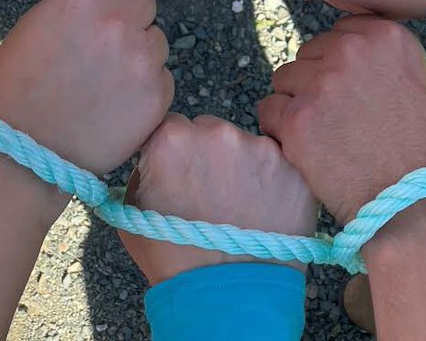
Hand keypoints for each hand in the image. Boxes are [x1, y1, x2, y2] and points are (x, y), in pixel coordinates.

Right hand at [0, 0, 172, 174]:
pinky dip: (146, 86)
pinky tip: (117, 101)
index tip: (96, 10)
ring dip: (139, 51)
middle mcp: (117, 22)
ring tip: (107, 79)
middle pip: (143, 0)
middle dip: (127, 17)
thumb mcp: (34, 25)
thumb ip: (73, 2)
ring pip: (157, 38)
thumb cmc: (18, 90)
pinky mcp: (157, 94)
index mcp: (82, 0)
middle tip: (105, 46)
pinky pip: (163, 76)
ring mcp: (141, 59)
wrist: (26, 153)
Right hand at [120, 114, 317, 284]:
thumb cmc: (175, 261)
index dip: (176, 151)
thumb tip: (156, 161)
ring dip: (243, 165)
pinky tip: (265, 209)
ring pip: (247, 145)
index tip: (180, 172)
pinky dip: (273, 182)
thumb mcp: (132, 213)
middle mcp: (217, 133)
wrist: (228, 299)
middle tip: (211, 191)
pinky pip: (279, 165)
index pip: (173, 126)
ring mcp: (259, 149)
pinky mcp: (292, 168)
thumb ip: (144, 172)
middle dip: (209, 153)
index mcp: (172, 138)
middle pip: (210, 129)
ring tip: (239, 207)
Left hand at [257, 16, 425, 223]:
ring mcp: (322, 83)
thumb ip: (378, 61)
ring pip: (284, 79)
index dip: (340, 67)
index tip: (353, 95)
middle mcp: (352, 51)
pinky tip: (309, 152)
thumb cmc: (425, 154)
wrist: (419, 206)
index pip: (338, 34)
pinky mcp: (297, 119)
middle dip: (316, 83)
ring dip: (297, 104)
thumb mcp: (416, 84)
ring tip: (326, 139)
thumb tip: (337, 51)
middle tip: (339, 122)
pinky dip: (281, 131)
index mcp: (386, 36)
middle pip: (308, 54)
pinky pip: (268, 110)